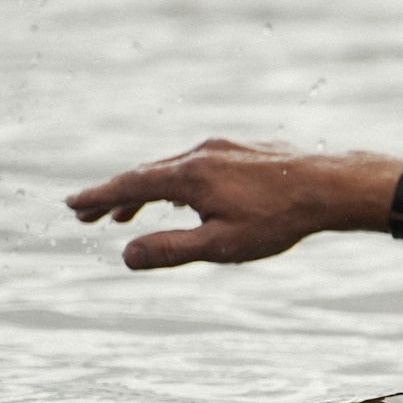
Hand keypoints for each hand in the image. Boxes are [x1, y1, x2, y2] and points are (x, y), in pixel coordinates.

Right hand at [65, 139, 402, 269]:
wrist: (331, 184)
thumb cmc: (278, 219)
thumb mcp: (222, 245)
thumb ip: (172, 249)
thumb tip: (126, 255)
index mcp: (188, 176)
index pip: (130, 186)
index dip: (98, 197)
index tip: (72, 204)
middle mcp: (199, 153)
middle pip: (145, 174)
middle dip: (114, 196)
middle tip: (86, 214)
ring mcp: (221, 147)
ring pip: (170, 168)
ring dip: (144, 191)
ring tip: (127, 215)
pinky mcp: (241, 148)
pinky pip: (194, 163)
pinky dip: (174, 181)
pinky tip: (182, 198)